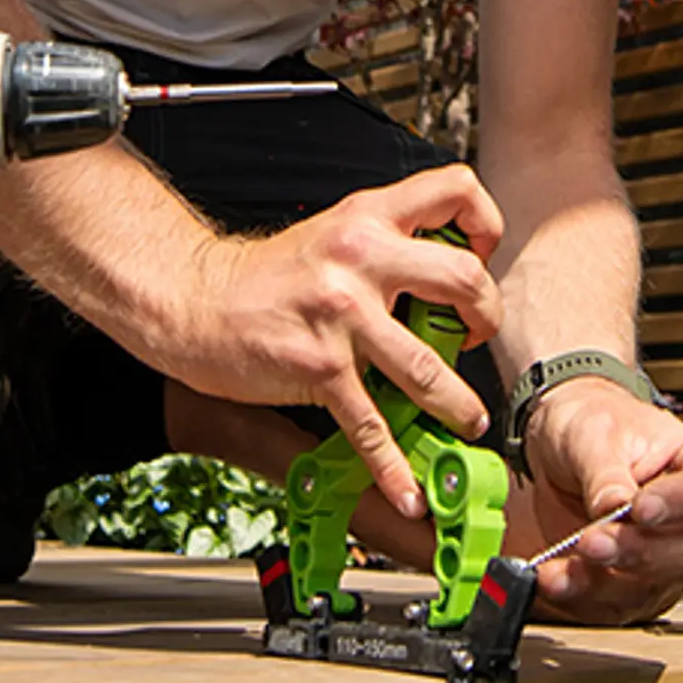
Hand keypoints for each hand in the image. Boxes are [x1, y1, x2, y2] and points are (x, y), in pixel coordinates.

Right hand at [143, 165, 504, 517]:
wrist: (196, 300)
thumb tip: (448, 283)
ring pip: (428, 366)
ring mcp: (342, 313)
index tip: (482, 258)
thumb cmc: (267, 276)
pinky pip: (370, 424)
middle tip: (474, 338)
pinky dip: (393, 466)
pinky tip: (406, 492)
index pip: (455, 190)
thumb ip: (387, 246)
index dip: (485, 225)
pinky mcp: (321, 367)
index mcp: (368, 217)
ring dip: (459, 405)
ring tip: (469, 422)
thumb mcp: (332, 234)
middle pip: (465, 279)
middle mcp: (361, 257)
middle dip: (486, 318)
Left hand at [518, 380, 682, 625]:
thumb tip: (613, 506)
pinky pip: (616, 604)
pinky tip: (555, 578)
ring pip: (657, 585)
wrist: (559, 452)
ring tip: (566, 563)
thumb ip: (605, 471)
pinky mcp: (634, 586)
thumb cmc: (595, 425)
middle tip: (595, 539)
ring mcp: (669, 558)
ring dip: (608, 580)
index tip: (642, 507)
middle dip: (641, 550)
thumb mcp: (593, 432)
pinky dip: (582, 595)